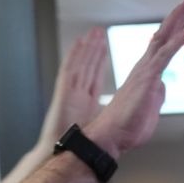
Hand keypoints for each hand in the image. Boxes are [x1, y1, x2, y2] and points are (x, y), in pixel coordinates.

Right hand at [38, 30, 110, 150]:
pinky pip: (69, 67)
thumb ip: (107, 119)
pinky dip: (74, 54)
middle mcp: (77, 92)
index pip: (94, 76)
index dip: (99, 61)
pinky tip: (79, 42)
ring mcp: (69, 90)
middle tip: (100, 31)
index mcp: (85, 101)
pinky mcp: (63, 91)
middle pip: (87, 65)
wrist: (60, 150)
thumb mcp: (97, 128)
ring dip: (87, 47)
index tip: (105, 48)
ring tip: (94, 31)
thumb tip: (123, 117)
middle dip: (94, 49)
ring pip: (80, 63)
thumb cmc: (78, 144)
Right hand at [82, 0, 183, 158]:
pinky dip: (179, 39)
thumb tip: (163, 85)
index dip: (178, 27)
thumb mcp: (150, 106)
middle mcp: (146, 64)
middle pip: (166, 31)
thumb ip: (157, 93)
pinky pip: (167, 54)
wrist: (111, 136)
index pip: (164, 42)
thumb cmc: (128, 125)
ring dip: (182, 17)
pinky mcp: (149, 78)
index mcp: (147, 70)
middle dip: (181, 12)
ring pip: (166, 36)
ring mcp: (147, 69)